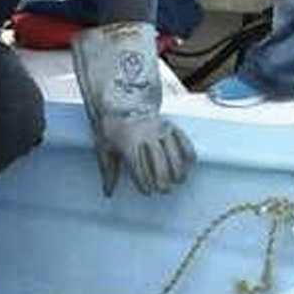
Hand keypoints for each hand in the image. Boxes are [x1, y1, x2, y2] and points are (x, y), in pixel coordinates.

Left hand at [70, 22, 195, 195]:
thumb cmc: (111, 127)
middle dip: (163, 180)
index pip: (139, 168)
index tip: (147, 192)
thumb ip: (108, 171)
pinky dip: (187, 152)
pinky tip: (188, 164)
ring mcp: (159, 129)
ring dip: (178, 170)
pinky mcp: (169, 125)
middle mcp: (146, 136)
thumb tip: (108, 192)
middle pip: (159, 163)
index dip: (145, 183)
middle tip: (164, 190)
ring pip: (173, 153)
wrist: (122, 100)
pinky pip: (182, 140)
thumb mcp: (104, 148)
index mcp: (128, 142)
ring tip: (178, 181)